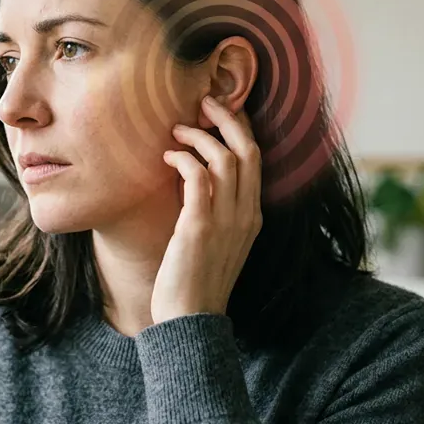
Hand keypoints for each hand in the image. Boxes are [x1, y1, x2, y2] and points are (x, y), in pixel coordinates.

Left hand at [152, 96, 262, 323]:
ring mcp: (227, 221)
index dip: (240, 129)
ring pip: (225, 157)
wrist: (190, 320)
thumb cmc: (195, 281)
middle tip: (204, 103)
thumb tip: (193, 177)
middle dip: (227, 118)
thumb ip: (214, 210)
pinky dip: (183, 159)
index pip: (256, 159)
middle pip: (248, 149)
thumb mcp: (215, 241)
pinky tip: (167, 158)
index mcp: (253, 216)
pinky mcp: (199, 227)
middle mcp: (246, 215)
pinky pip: (197, 176)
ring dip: (199, 136)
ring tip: (176, 132)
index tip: (219, 112)